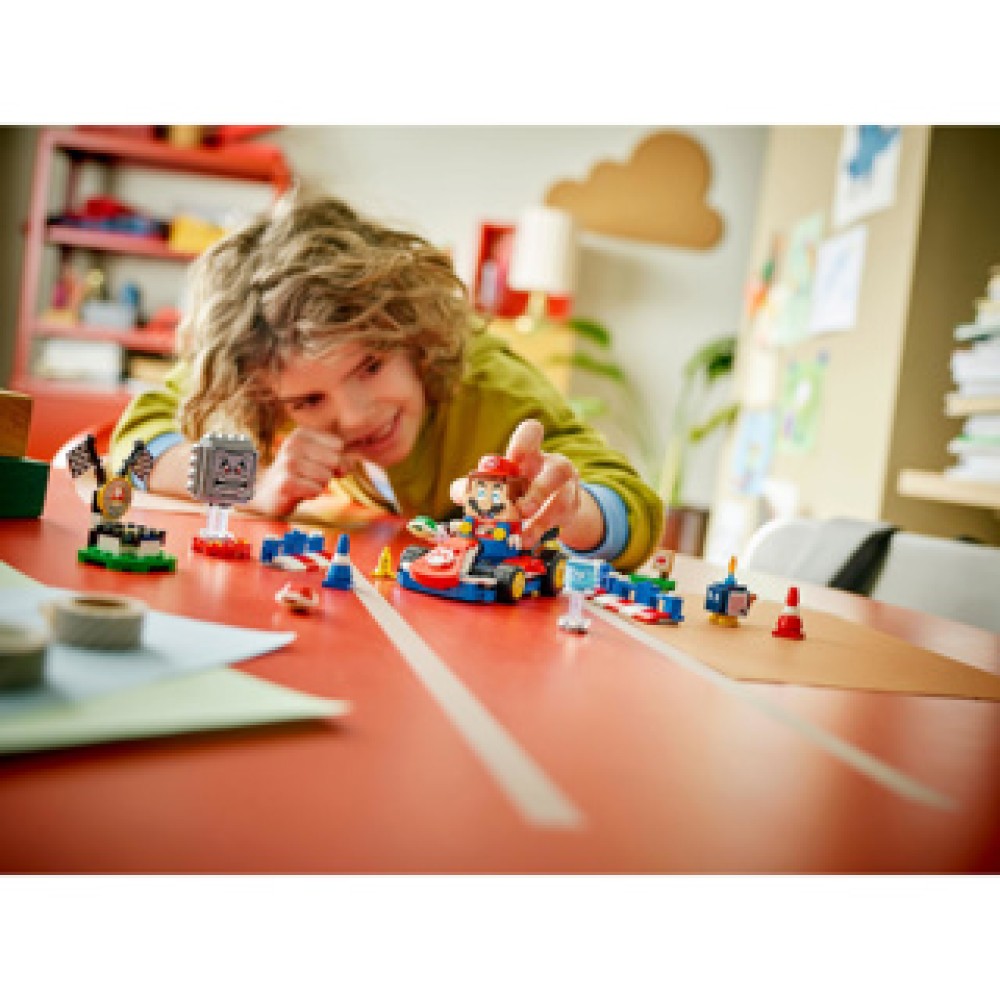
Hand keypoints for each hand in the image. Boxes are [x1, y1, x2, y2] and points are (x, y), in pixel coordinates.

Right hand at [247, 427, 354, 516]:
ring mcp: (288, 462)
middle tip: (310, 476)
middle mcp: (293, 444)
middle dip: (328, 473)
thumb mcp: (315, 458)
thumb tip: (350, 463)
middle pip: (335, 460)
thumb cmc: (297, 475)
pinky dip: (312, 494)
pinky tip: (298, 491)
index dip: (337, 460)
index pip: (338, 445)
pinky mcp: (286, 482)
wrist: (266, 494)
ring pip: (327, 476)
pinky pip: (317, 490)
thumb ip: (337, 455)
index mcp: (301, 433)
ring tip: (303, 482)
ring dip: (319, 485)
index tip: (322, 465)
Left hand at [449, 419, 603, 551]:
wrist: (552, 504)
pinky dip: (540, 532)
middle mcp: (553, 466)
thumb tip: (458, 493)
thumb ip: (476, 485)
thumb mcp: (501, 481)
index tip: (513, 459)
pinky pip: (560, 521)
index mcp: (532, 452)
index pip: (533, 432)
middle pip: (558, 469)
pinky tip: (526, 540)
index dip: (524, 442)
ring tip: (523, 534)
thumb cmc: (521, 486)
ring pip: (562, 500)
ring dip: (541, 518)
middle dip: (539, 491)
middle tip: (521, 509)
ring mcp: (567, 488)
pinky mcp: (571, 509)